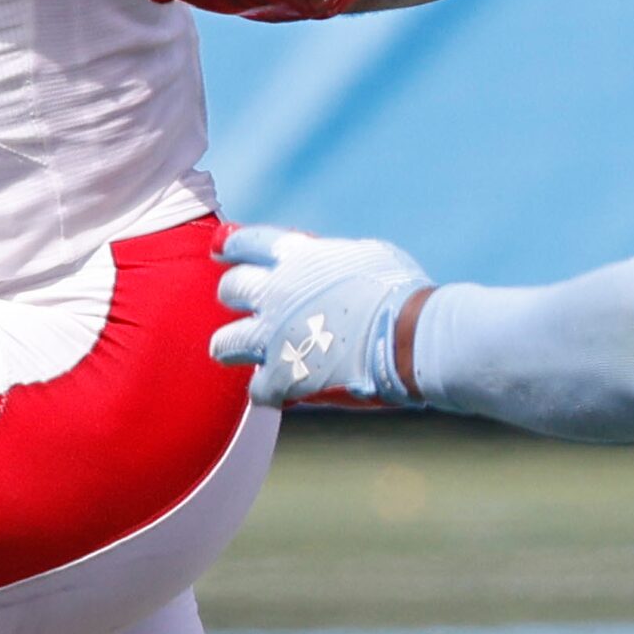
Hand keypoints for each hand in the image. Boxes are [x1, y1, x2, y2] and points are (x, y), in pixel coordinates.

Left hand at [211, 223, 431, 405]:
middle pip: (230, 289)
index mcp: (297, 257)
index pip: (248, 242)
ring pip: (225, 342)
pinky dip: (270, 390)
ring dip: (233, 346)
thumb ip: (333, 259)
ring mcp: (274, 336)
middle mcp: (276, 292)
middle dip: (235, 296)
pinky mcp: (282, 377)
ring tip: (238, 352)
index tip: (223, 249)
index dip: (232, 244)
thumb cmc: (400, 291)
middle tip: (243, 304)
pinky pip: (257, 388)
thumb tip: (328, 263)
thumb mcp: (367, 255)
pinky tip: (281, 390)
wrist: (410, 336)